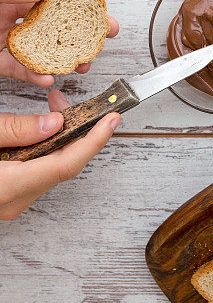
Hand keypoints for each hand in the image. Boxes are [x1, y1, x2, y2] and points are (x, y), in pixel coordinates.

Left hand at [0, 0, 118, 84]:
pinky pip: (18, 67)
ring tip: (83, 62)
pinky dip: (33, 75)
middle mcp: (9, 7)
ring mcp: (4, 32)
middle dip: (84, 21)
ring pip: (43, 42)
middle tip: (108, 28)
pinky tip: (46, 77)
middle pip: (55, 10)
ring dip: (66, 54)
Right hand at [0, 89, 119, 219]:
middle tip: (80, 102)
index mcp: (10, 187)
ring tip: (55, 105)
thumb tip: (56, 123)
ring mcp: (14, 200)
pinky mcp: (12, 194)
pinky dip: (45, 146)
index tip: (112, 120)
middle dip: (77, 130)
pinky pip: (39, 168)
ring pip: (52, 165)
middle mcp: (17, 200)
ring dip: (59, 136)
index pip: (66, 165)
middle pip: (63, 164)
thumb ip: (19, 130)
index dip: (93, 141)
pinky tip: (41, 127)